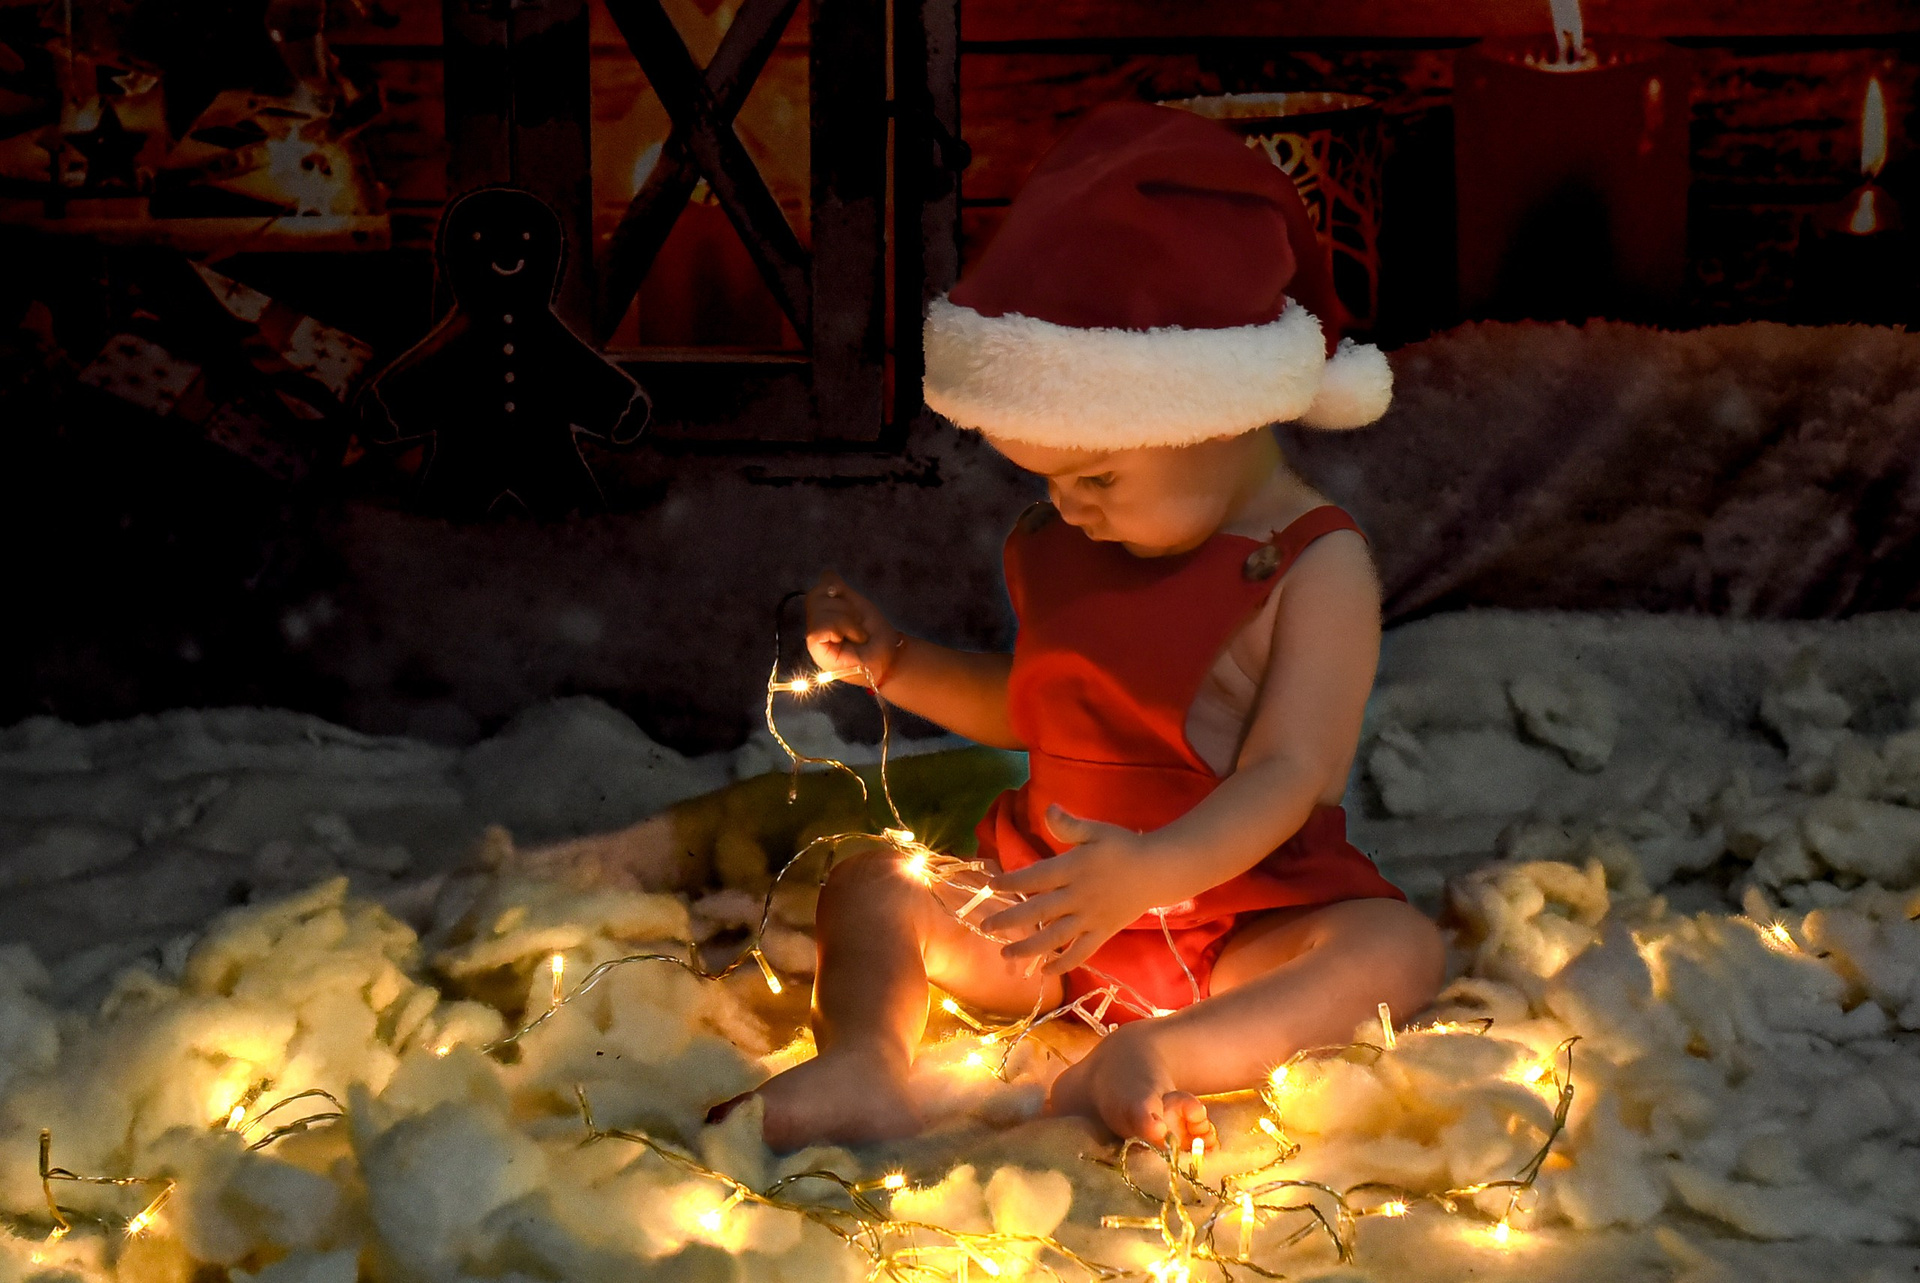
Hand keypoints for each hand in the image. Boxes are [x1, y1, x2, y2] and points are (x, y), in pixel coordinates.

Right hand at [805, 570, 902, 687]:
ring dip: (847, 620)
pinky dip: (841, 628)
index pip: (817, 590)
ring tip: (858, 634)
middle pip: (814, 597)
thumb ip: (841, 591)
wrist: (890, 658)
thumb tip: (826, 573)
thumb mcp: (859, 606)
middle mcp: (815, 626)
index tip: (854, 608)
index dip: (834, 591)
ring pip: (819, 611)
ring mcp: (814, 639)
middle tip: (858, 624)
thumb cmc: (877, 637)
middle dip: (844, 607)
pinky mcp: (816, 650)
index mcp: (823, 615)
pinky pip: (819, 627)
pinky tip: (852, 638)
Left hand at [980, 807, 1182, 975]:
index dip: (1011, 882)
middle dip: (1010, 920)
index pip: (1035, 877)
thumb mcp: (1097, 830)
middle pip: (1039, 912)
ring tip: (1005, 955)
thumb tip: (1047, 809)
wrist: (1158, 870)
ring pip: (1056, 938)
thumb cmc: (1123, 847)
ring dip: (1029, 948)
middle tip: (985, 927)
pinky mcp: (1103, 933)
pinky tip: (1045, 971)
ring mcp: (1091, 918)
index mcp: (1074, 869)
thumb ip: (1069, 825)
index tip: (990, 885)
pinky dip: (1064, 963)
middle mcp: (1079, 897)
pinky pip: (1081, 952)